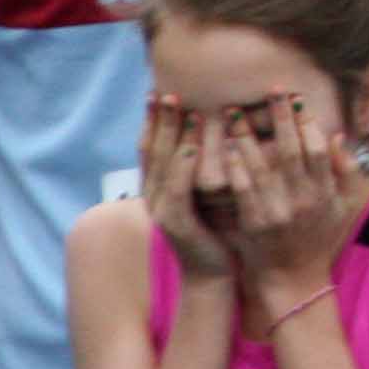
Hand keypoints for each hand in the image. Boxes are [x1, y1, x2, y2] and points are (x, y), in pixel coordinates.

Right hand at [139, 96, 232, 278]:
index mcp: (161, 188)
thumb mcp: (208, 194)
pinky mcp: (176, 224)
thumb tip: (217, 129)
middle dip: (158, 120)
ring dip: (171, 135)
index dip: (153, 120)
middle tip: (165, 91)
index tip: (159, 91)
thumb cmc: (217, 232)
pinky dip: (183, 166)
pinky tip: (192, 146)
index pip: (152, 148)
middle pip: (152, 150)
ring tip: (181, 109)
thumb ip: (204, 166)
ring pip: (163, 165)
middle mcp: (155, 197)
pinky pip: (178, 189)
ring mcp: (162, 211)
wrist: (214, 276)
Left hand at [216, 95, 368, 312]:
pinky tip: (227, 147)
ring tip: (236, 112)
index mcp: (325, 193)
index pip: (317, 149)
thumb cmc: (320, 240)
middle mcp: (304, 201)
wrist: (295, 280)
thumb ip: (344, 171)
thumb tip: (336, 135)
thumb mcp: (343, 207)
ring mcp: (279, 213)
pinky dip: (237, 167)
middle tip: (271, 90)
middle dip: (281, 118)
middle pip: (292, 151)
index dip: (307, 122)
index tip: (296, 98)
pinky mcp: (256, 224)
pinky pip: (244, 190)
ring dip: (249, 136)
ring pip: (264, 166)